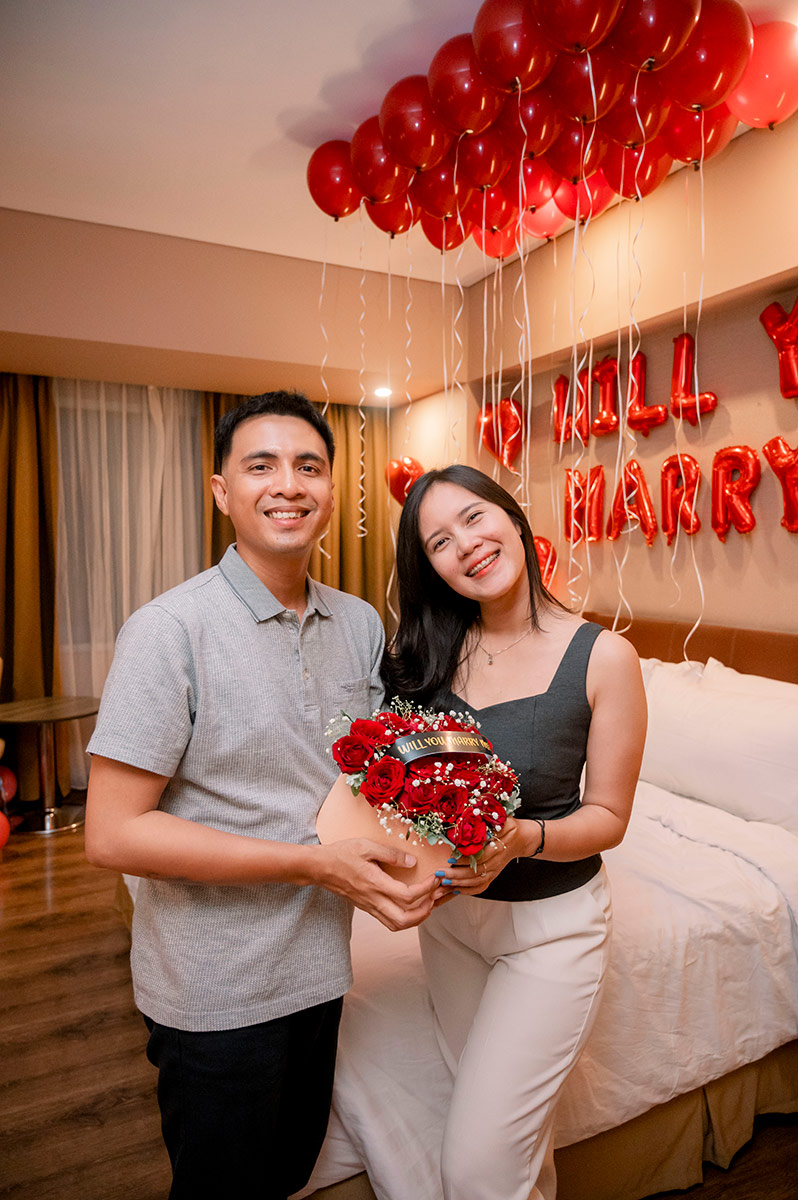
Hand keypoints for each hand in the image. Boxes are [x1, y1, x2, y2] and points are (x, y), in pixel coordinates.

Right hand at [317, 838, 442, 930]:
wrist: (320, 868)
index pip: (407, 896)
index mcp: (375, 884)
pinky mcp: (367, 908)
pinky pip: (389, 921)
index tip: (435, 878)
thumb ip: (391, 854)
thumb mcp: (367, 846)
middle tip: (435, 896)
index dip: (426, 889)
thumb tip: (412, 862)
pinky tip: (411, 906)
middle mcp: (373, 900)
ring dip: (416, 918)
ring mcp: (370, 906)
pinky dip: (405, 918)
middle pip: (405, 920)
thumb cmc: (341, 854)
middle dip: (425, 911)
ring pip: (397, 925)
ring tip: (427, 903)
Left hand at [434, 817, 524, 899]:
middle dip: (456, 874)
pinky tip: (455, 890)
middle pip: (476, 872)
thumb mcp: (501, 820)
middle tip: (440, 873)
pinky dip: (469, 890)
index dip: (465, 859)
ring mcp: (495, 870)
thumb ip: (488, 822)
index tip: (450, 858)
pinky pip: (481, 886)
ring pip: (477, 881)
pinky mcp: (493, 875)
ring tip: (444, 882)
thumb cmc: (509, 827)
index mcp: (498, 847)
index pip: (480, 856)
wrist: (522, 839)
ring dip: (460, 883)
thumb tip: (471, 817)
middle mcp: (496, 861)